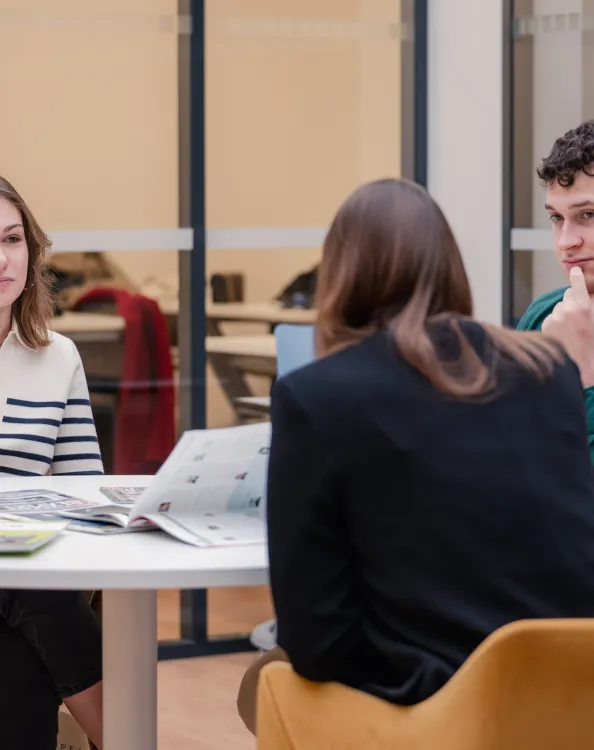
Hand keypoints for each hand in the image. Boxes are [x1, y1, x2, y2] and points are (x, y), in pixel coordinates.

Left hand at [542, 266, 593, 386]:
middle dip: (572, 301)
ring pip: (558, 308)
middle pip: (567, 296)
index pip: (577, 286)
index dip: (576, 277)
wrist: (577, 368)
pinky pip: (551, 318)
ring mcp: (555, 318)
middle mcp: (567, 310)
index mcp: (583, 308)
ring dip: (563, 313)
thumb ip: (592, 308)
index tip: (574, 271)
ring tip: (571, 331)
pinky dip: (555, 324)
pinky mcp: (546, 326)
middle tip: (579, 316)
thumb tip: (590, 300)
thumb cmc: (591, 348)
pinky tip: (562, 336)